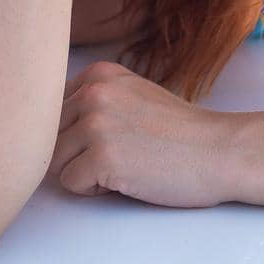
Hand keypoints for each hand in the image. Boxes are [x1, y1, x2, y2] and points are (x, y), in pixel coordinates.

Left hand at [47, 60, 234, 207]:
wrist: (219, 151)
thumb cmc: (179, 131)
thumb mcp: (133, 93)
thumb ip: (95, 98)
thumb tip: (45, 120)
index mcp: (98, 74)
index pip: (53, 110)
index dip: (78, 133)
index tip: (114, 136)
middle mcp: (93, 92)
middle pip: (50, 135)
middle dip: (77, 153)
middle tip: (120, 155)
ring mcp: (96, 124)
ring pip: (55, 161)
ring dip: (84, 172)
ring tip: (123, 165)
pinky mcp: (101, 157)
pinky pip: (70, 183)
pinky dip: (94, 189)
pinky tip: (126, 179)